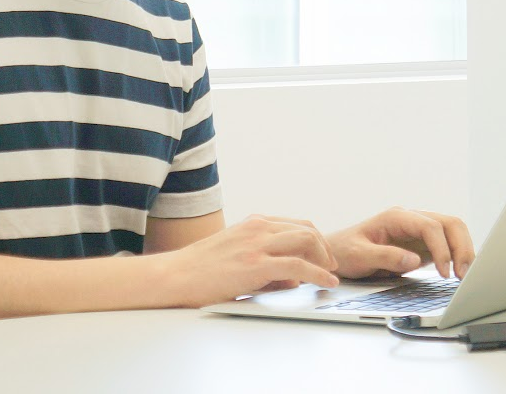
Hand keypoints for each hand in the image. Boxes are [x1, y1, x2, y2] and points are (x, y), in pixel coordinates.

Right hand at [166, 214, 338, 306]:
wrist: (174, 276)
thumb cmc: (199, 271)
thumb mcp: (236, 257)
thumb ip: (265, 264)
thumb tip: (292, 278)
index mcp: (252, 224)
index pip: (294, 224)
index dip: (314, 239)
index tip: (322, 255)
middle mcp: (258, 228)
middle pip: (306, 229)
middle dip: (324, 247)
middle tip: (331, 265)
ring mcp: (257, 244)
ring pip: (307, 240)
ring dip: (324, 258)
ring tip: (331, 274)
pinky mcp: (256, 263)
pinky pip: (298, 265)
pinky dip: (319, 273)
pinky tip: (327, 281)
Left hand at [327, 207, 475, 279]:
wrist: (336, 253)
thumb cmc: (344, 251)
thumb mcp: (360, 256)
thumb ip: (386, 256)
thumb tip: (413, 261)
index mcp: (397, 217)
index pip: (430, 226)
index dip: (442, 248)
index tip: (444, 272)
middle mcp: (411, 220)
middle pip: (449, 223)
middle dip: (461, 247)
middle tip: (463, 274)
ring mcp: (418, 231)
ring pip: (453, 231)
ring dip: (463, 251)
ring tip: (464, 275)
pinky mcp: (422, 245)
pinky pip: (447, 245)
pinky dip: (457, 256)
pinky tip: (458, 272)